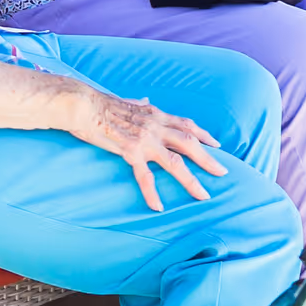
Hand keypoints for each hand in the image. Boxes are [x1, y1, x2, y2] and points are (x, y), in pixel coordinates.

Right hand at [69, 90, 226, 211]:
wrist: (83, 105)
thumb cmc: (101, 103)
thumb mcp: (126, 101)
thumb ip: (138, 103)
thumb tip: (145, 99)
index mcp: (155, 114)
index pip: (186, 124)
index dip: (204, 134)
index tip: (216, 143)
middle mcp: (155, 126)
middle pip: (189, 142)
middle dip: (208, 158)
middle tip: (222, 172)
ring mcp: (144, 139)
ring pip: (175, 161)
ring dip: (191, 179)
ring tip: (203, 195)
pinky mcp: (130, 152)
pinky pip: (145, 176)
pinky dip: (152, 193)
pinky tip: (158, 206)